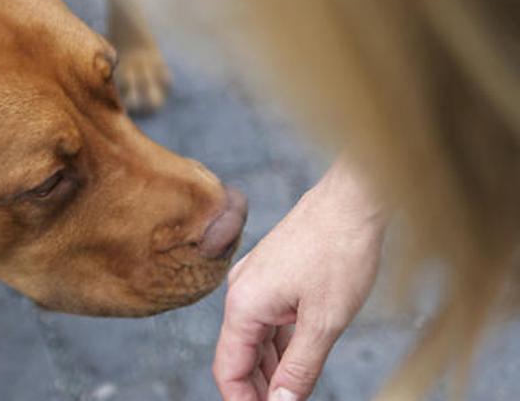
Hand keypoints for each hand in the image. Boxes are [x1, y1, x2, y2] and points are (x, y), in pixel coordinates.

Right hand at [213, 158, 387, 400]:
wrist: (353, 199)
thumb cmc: (339, 250)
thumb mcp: (324, 322)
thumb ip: (299, 369)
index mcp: (243, 305)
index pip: (228, 368)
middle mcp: (241, 293)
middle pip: (239, 356)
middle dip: (258, 389)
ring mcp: (256, 282)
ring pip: (256, 339)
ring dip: (272, 370)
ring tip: (293, 395)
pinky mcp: (272, 275)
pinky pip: (269, 320)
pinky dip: (281, 345)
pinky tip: (298, 363)